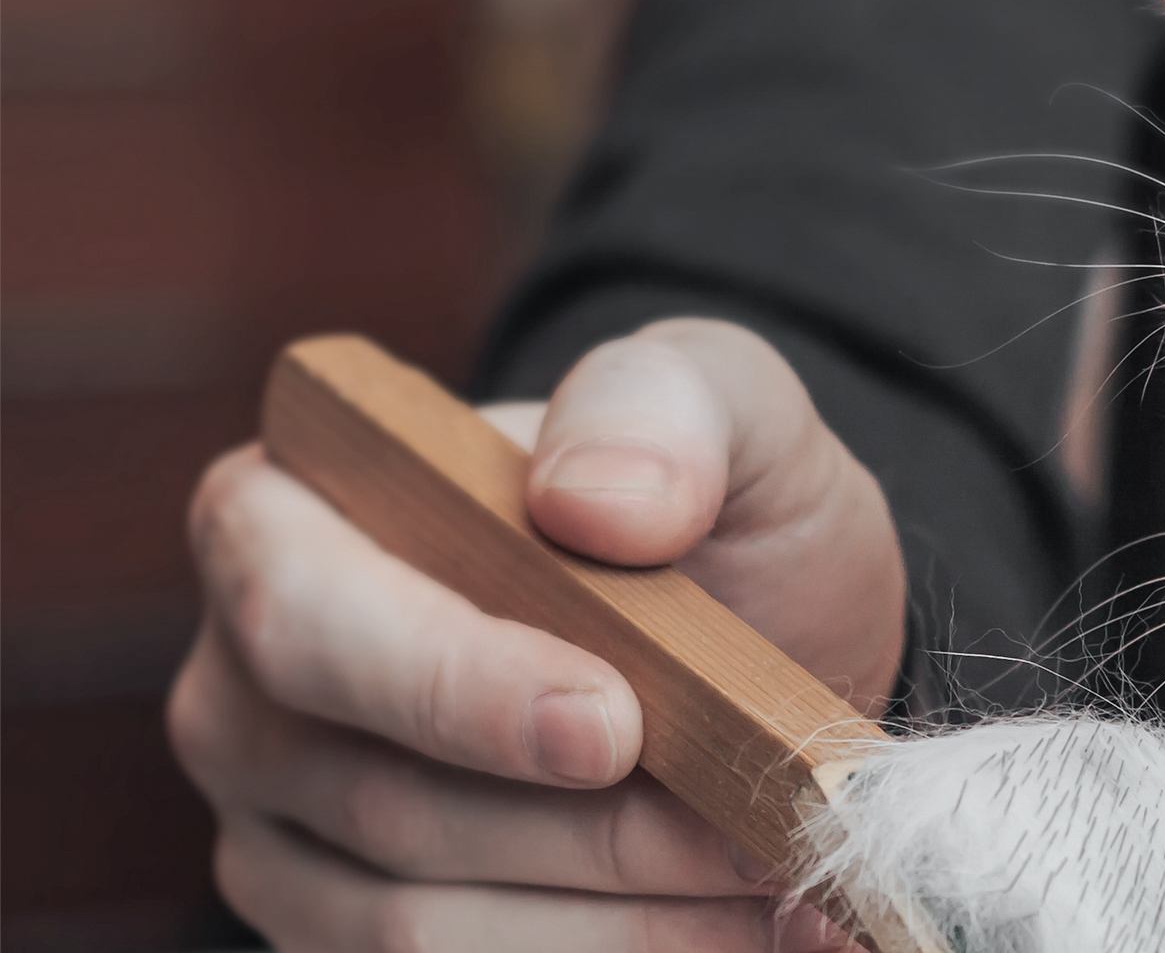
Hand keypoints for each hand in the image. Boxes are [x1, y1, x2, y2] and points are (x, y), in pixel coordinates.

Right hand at [169, 319, 903, 951]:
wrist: (758, 637)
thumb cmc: (707, 508)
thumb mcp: (724, 407)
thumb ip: (665, 405)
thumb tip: (594, 498)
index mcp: (281, 521)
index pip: (309, 622)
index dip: (452, 687)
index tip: (617, 723)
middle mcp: (249, 691)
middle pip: (386, 802)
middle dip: (598, 833)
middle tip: (762, 830)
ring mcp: (284, 834)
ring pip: (422, 929)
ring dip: (627, 925)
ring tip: (775, 881)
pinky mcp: (349, 941)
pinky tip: (749, 933)